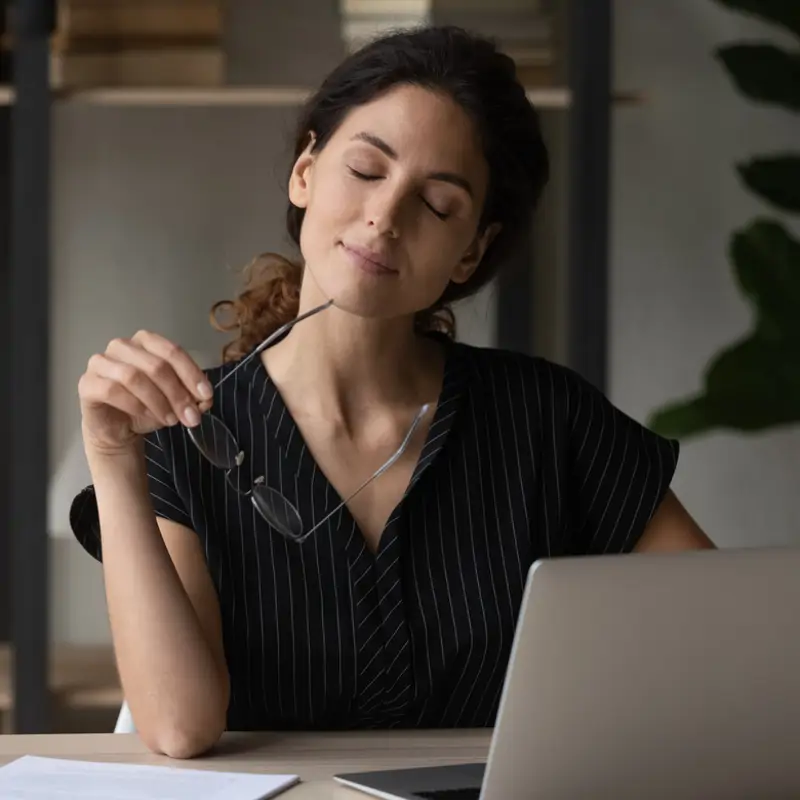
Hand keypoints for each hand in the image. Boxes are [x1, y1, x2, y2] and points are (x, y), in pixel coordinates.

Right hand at [79, 330, 213, 454]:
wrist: (117, 429)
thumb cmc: (146, 406)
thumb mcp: (176, 401)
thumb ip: (192, 397)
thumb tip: (204, 400)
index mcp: (146, 342)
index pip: (172, 351)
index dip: (192, 374)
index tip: (206, 396)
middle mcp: (122, 346)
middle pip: (156, 365)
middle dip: (178, 394)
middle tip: (190, 416)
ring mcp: (101, 362)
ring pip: (134, 377)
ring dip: (158, 401)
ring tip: (170, 420)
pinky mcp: (87, 383)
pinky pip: (112, 390)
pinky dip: (134, 405)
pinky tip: (145, 415)